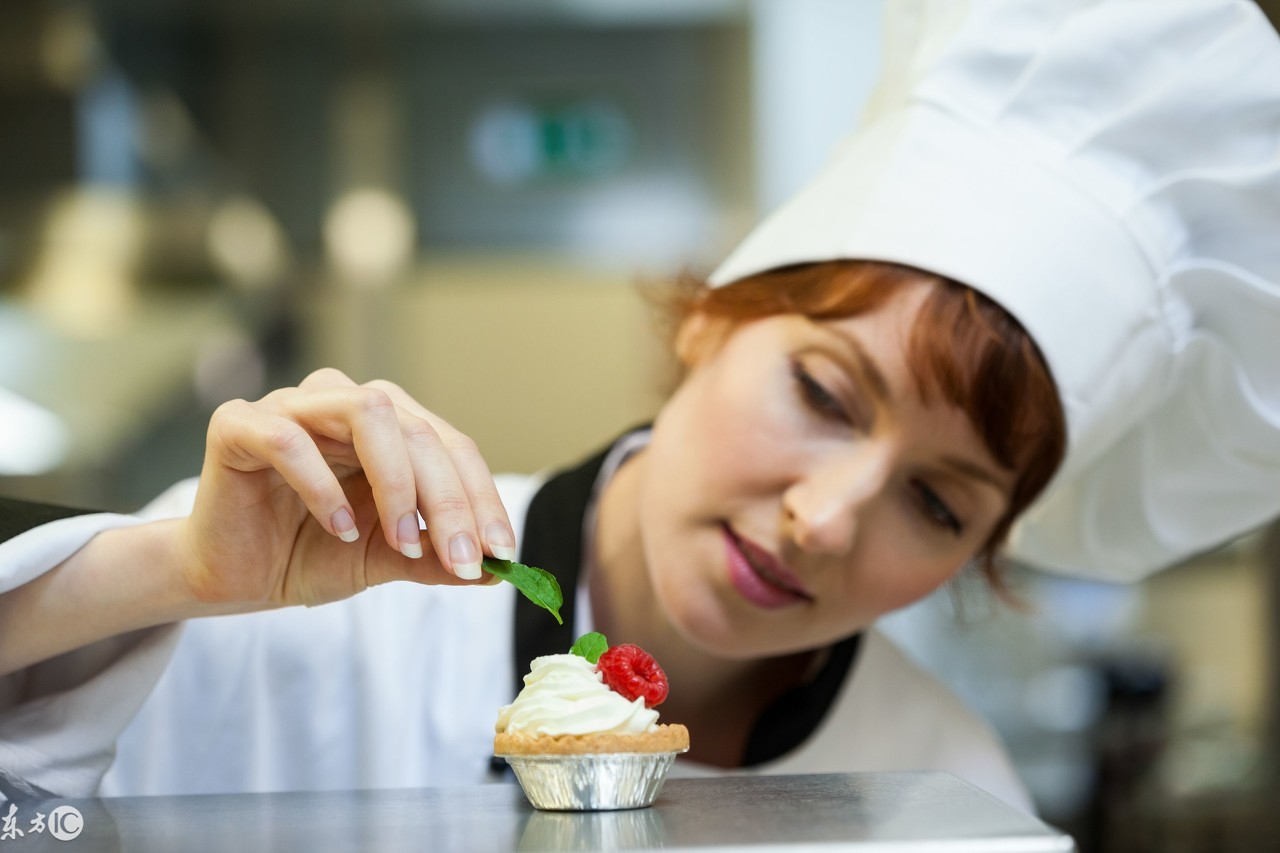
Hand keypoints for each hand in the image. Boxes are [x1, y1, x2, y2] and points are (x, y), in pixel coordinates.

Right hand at [179, 368, 516, 607]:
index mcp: (388, 424)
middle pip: (417, 430)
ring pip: (366, 412)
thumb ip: (437, 557)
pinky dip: (321, 485)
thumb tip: (496, 572)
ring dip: (397, 482)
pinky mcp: (238, 425)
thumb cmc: (311, 553)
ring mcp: (291, 405)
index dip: (481, 497)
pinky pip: (288, 439)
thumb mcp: (388, 558)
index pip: (450, 446)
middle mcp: (344, 400)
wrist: (235, 577)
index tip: (501, 553)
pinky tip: (340, 530)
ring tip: (402, 540)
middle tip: (463, 558)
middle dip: (450, 500)